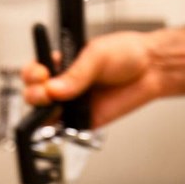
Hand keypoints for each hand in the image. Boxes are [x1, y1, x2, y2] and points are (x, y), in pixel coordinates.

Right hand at [21, 31, 161, 127]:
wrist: (151, 69)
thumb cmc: (126, 54)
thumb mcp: (97, 55)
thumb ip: (76, 73)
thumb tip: (56, 89)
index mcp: (62, 63)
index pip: (35, 70)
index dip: (33, 74)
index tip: (42, 74)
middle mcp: (64, 83)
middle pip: (34, 93)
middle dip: (35, 94)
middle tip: (47, 92)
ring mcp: (73, 103)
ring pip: (44, 113)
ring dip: (43, 112)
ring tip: (56, 105)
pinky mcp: (84, 120)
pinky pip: (65, 129)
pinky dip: (59, 128)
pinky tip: (65, 119)